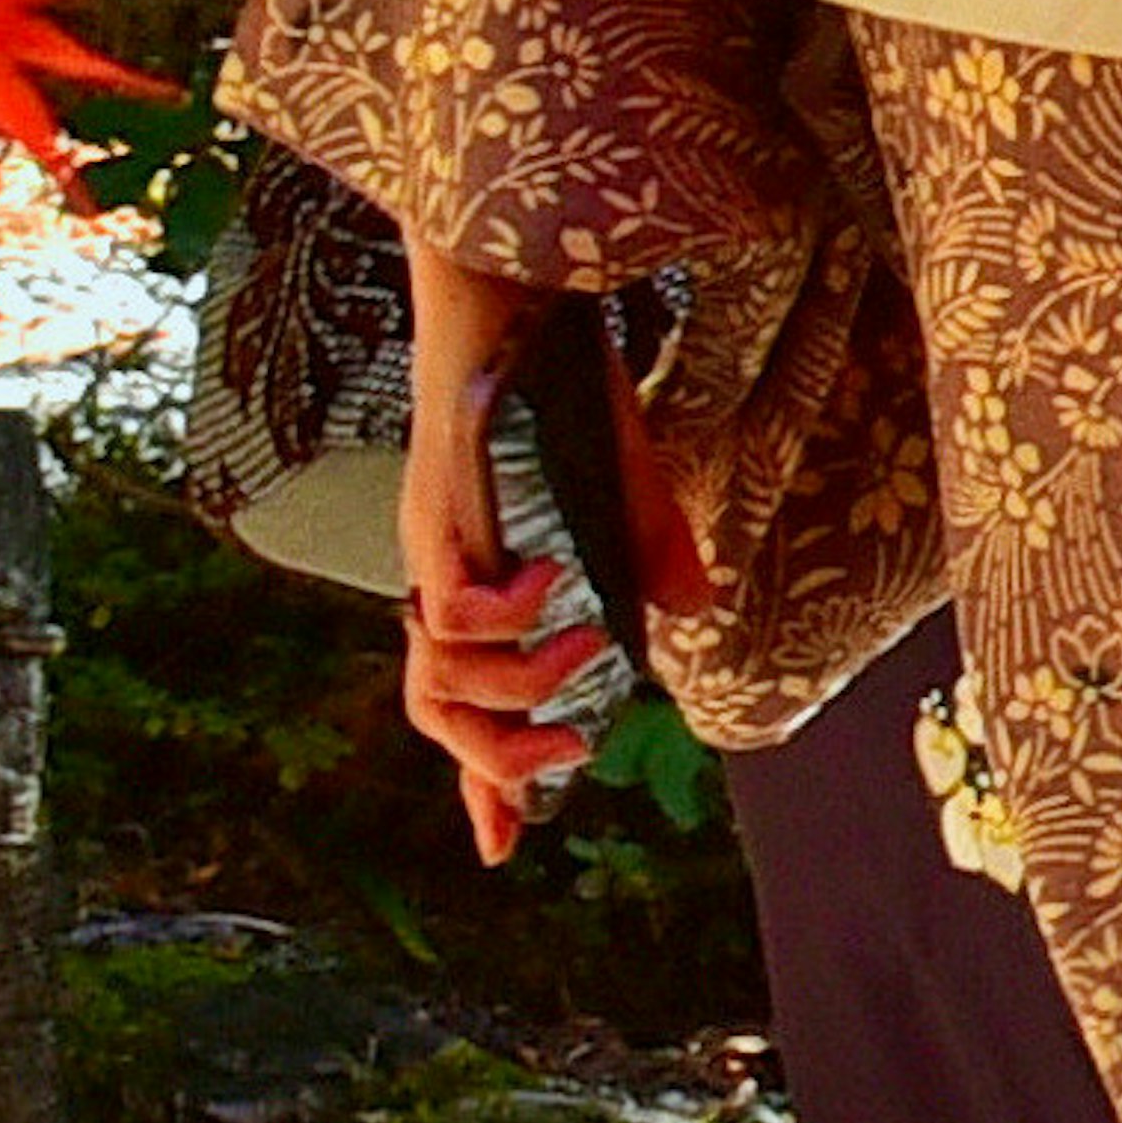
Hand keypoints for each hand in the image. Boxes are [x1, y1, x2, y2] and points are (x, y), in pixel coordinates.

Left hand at [397, 238, 602, 866]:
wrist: (520, 273)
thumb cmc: (560, 365)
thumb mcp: (625, 477)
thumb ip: (655, 549)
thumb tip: (692, 614)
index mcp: (474, 572)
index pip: (460, 698)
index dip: (480, 779)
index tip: (503, 849)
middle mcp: (439, 568)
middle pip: (430, 711)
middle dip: (500, 763)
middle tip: (578, 756)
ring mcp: (429, 539)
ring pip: (436, 675)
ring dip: (518, 690)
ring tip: (584, 650)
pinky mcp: (435, 504)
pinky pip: (455, 602)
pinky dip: (506, 617)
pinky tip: (556, 585)